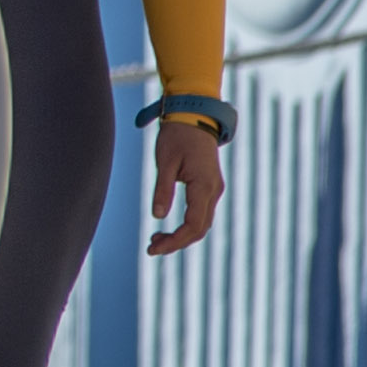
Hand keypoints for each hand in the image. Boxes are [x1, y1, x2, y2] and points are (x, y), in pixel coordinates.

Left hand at [144, 117, 224, 254]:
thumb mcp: (165, 162)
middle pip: (200, 229)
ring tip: (155, 240)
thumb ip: (162, 189)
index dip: (175, 241)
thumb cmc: (177, 136)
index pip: (193, 225)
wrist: (195, 117)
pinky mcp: (209, 187)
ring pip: (202, 223)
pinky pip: (201, 214)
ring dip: (181, 235)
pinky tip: (168, 229)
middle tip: (151, 248)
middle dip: (177, 242)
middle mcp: (214, 191)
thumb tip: (157, 216)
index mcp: (204, 185)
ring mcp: (214, 189)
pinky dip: (186, 225)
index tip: (154, 249)